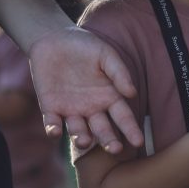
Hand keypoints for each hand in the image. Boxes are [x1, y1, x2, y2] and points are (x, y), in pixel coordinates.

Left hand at [27, 26, 141, 153]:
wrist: (54, 38)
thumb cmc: (84, 46)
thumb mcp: (106, 54)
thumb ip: (119, 72)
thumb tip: (132, 93)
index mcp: (109, 97)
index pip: (123, 117)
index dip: (131, 130)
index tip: (138, 141)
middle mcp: (92, 109)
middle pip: (103, 130)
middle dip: (109, 140)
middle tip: (115, 149)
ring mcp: (71, 110)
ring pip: (78, 131)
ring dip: (82, 138)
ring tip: (85, 140)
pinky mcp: (50, 108)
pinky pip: (52, 123)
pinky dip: (53, 129)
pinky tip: (55, 131)